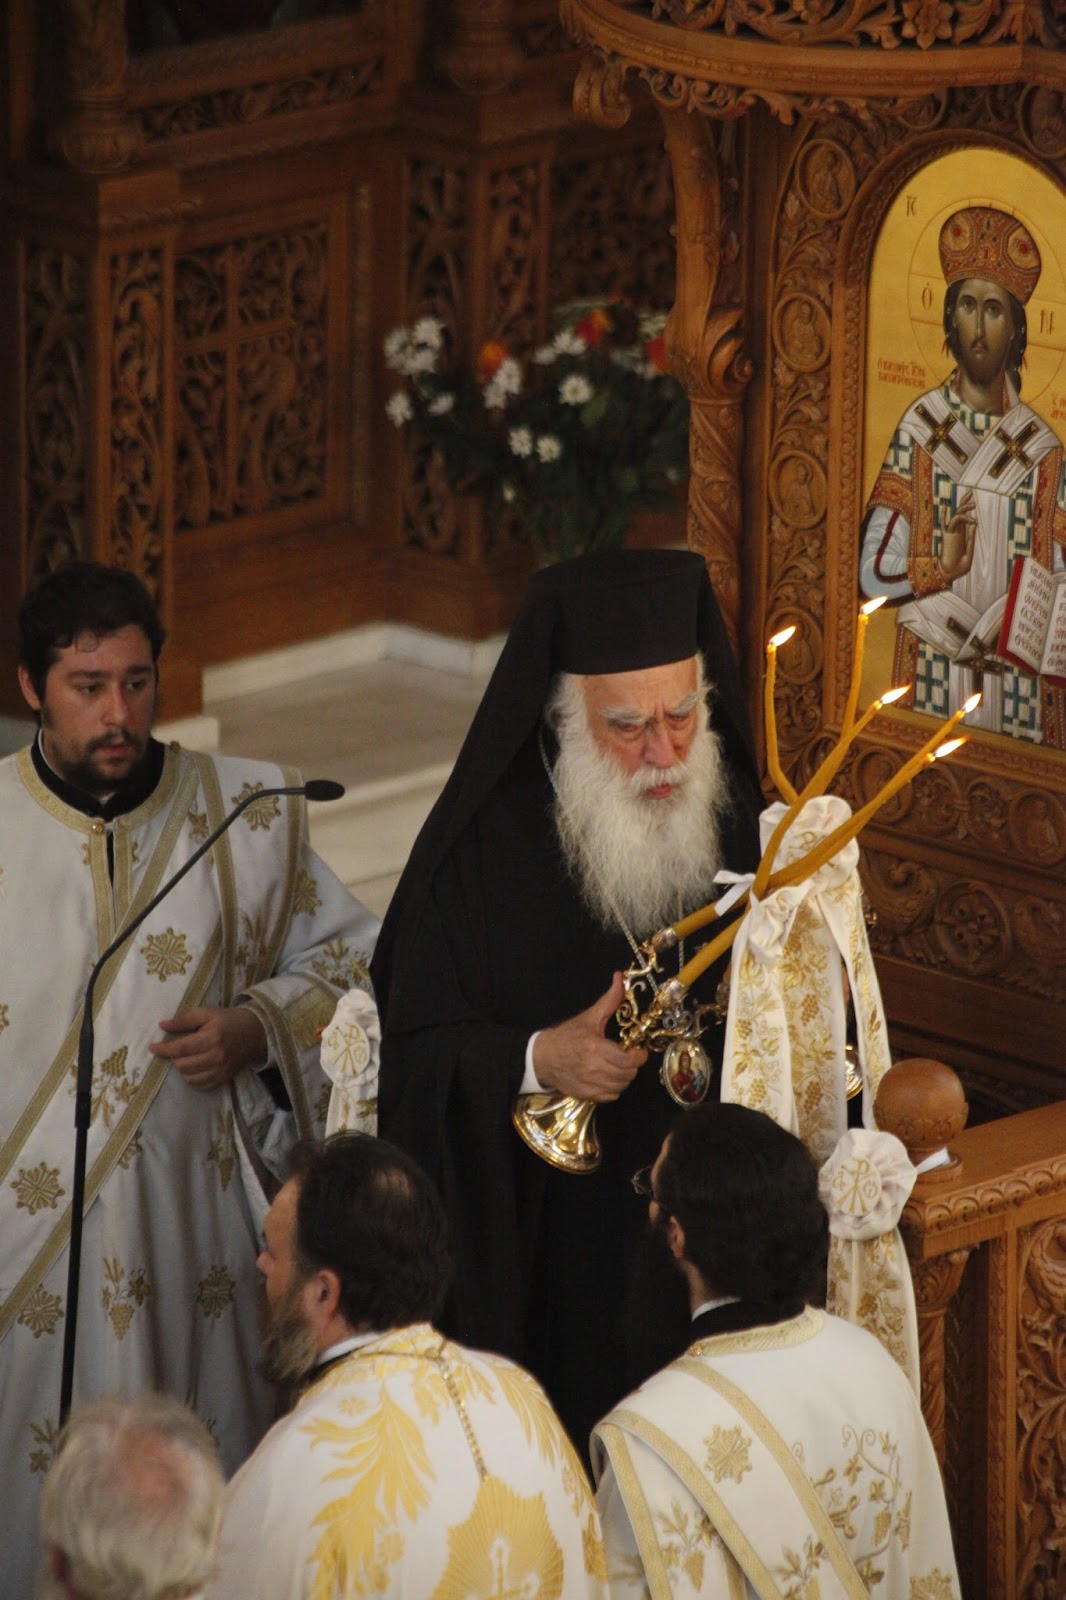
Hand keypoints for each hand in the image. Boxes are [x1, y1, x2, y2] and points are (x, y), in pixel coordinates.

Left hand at [150, 1006, 267, 1090]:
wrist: (255, 1033)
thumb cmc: (228, 1020)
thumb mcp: (207, 1013)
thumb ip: (184, 1020)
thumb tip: (162, 1025)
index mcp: (212, 1037)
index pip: (181, 1048)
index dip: (164, 1049)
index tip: (152, 1047)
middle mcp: (217, 1056)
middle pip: (182, 1064)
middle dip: (174, 1057)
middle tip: (177, 1049)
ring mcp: (221, 1070)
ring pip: (188, 1077)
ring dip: (182, 1068)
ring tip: (186, 1057)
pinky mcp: (223, 1079)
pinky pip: (199, 1085)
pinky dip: (192, 1078)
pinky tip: (194, 1067)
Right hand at [532, 974, 646, 1102]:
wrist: (541, 1057)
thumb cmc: (566, 1037)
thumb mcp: (588, 1017)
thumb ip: (609, 1000)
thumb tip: (621, 977)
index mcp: (596, 1048)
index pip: (629, 1061)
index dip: (639, 1057)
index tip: (638, 1051)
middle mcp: (594, 1069)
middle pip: (628, 1074)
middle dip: (632, 1066)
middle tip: (627, 1057)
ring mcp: (589, 1084)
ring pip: (621, 1086)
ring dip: (624, 1077)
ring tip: (618, 1067)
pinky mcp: (585, 1095)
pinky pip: (610, 1096)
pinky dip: (613, 1088)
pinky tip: (607, 1077)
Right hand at [939, 489, 976, 581]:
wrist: (949, 575)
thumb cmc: (959, 568)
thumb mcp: (969, 552)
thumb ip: (971, 538)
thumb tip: (974, 523)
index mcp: (961, 535)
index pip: (963, 517)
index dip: (966, 507)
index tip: (972, 498)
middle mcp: (956, 532)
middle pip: (959, 512)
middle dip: (965, 501)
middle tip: (971, 491)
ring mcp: (951, 533)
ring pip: (957, 515)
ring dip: (965, 508)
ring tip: (974, 505)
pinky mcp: (948, 536)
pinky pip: (950, 523)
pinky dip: (955, 516)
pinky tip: (960, 515)